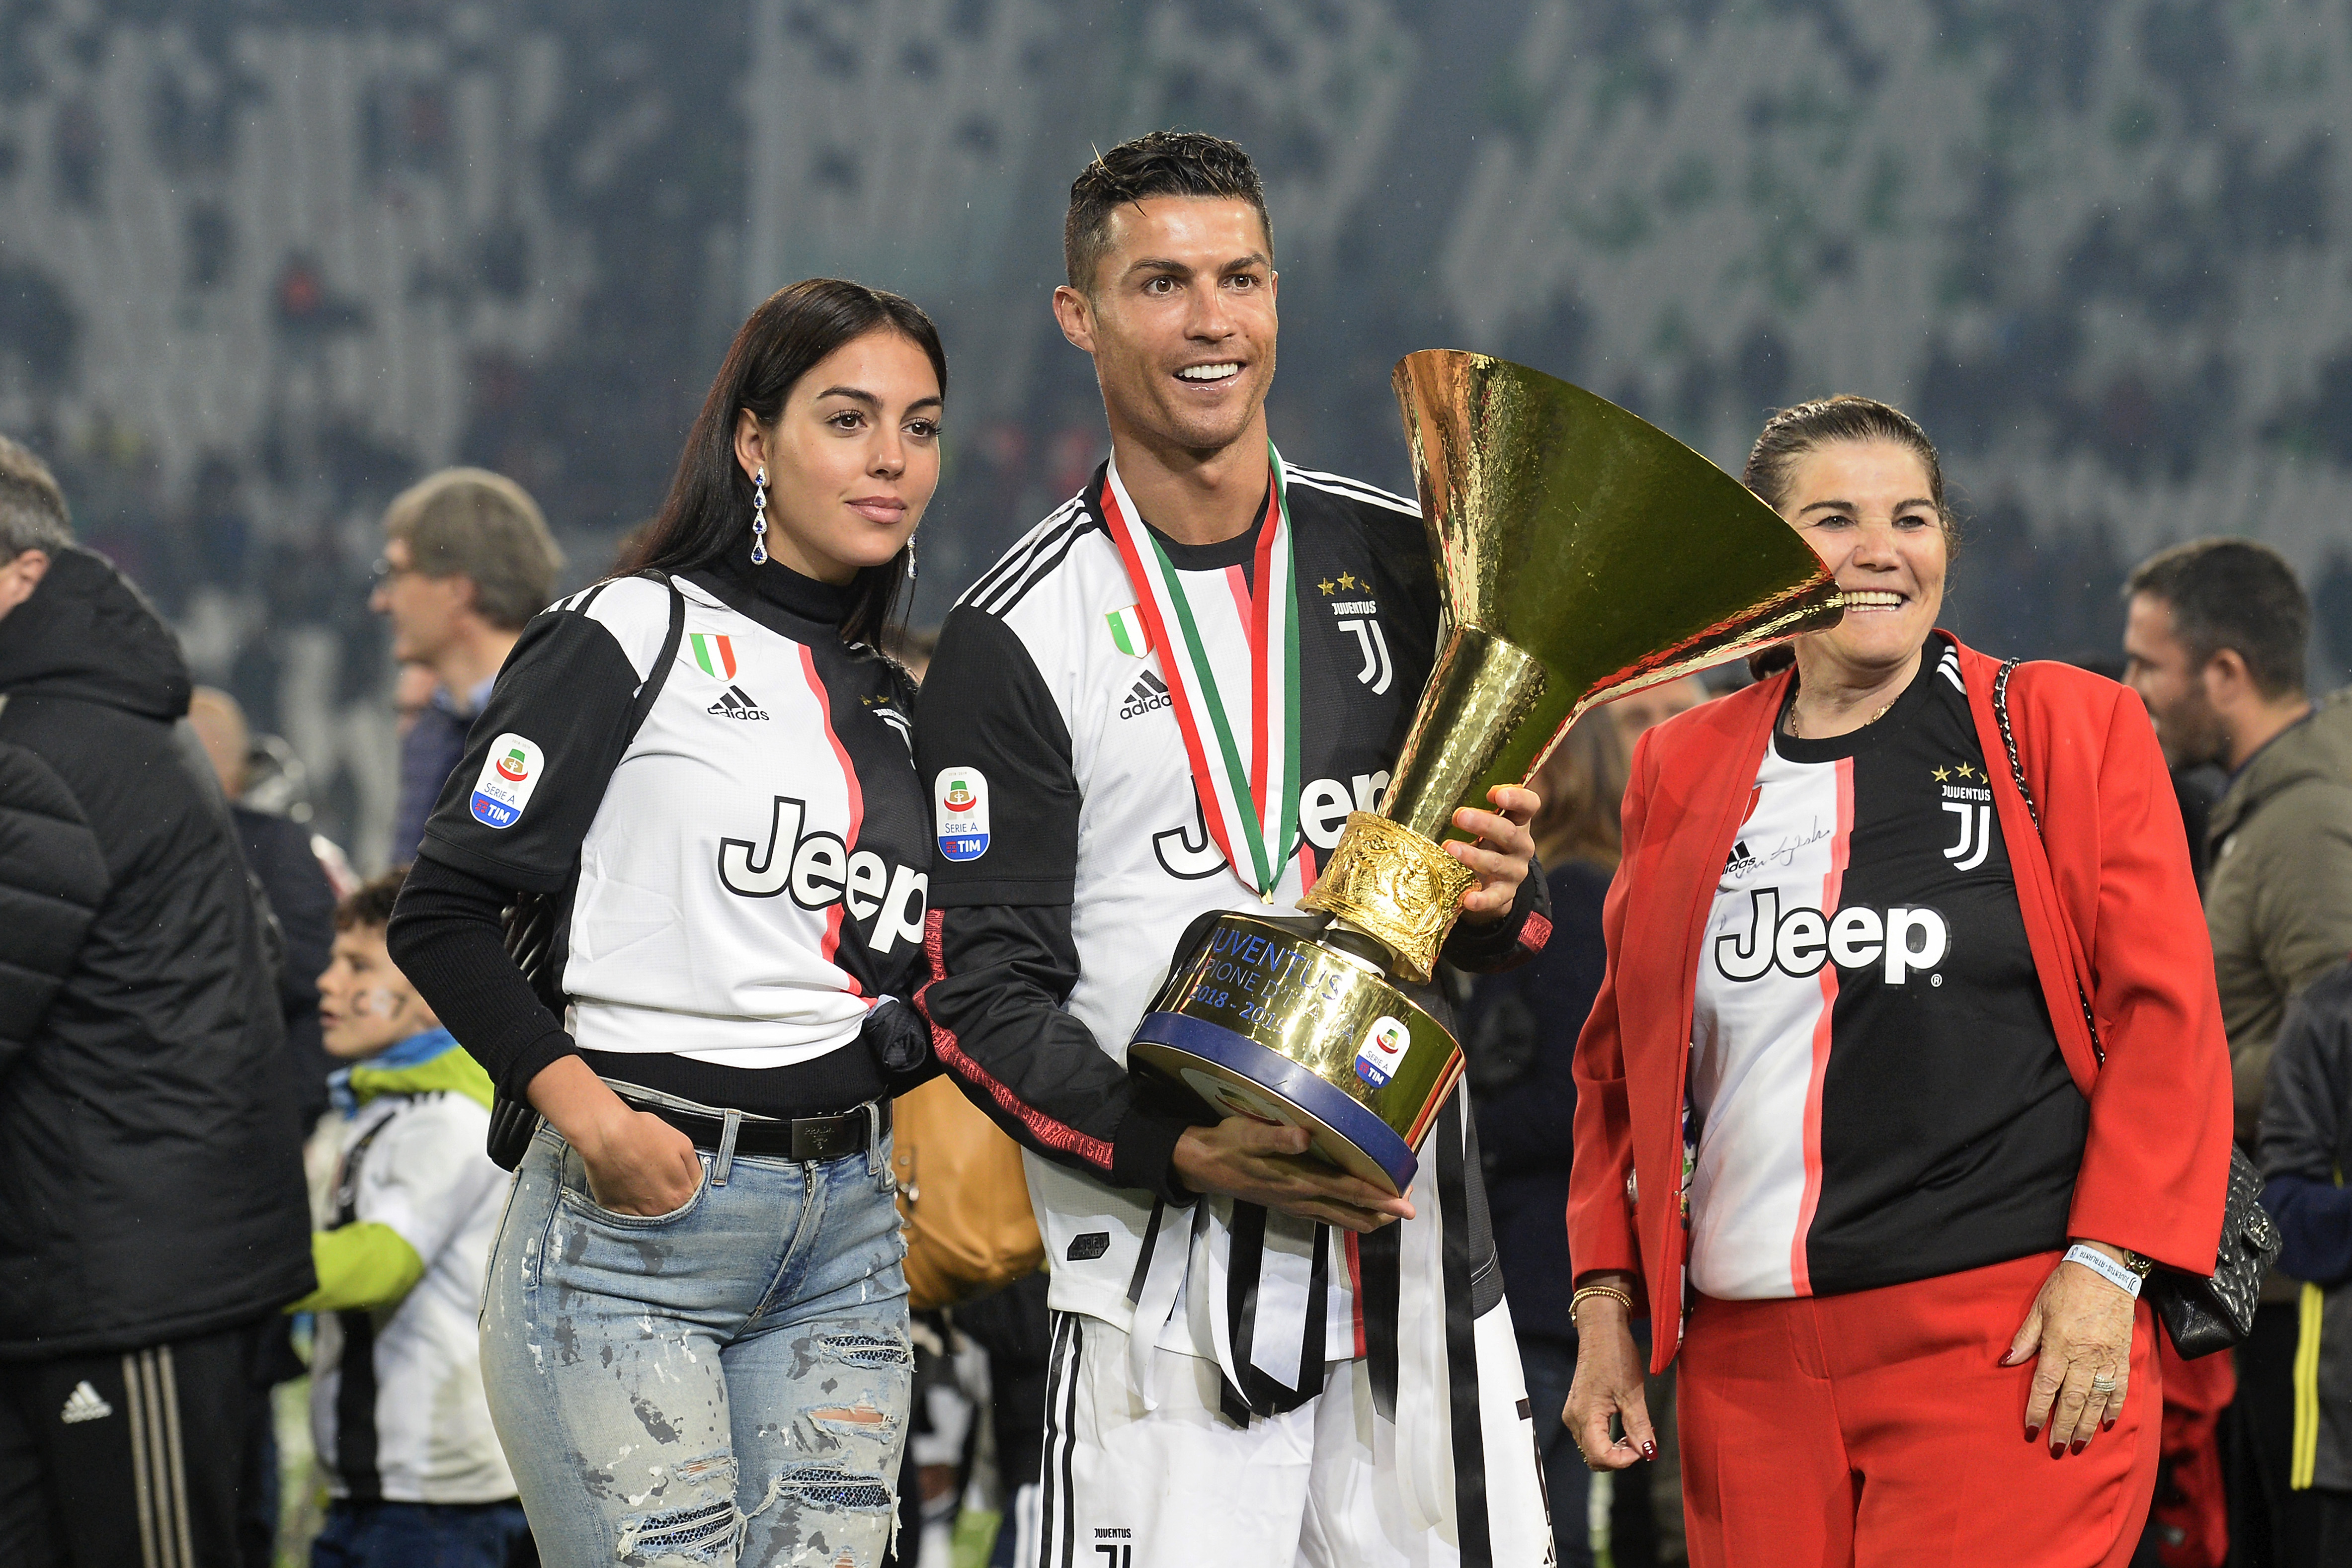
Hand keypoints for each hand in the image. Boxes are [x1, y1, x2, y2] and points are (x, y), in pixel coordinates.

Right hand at [526, 1055, 702, 1216]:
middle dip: (667, 1199)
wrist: (606, 1133)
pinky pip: (627, 1215)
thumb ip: (694, 1170)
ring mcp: (636, 1214)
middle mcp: (660, 1211)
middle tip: (657, 1181)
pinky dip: (629, 1205)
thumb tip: (696, 1183)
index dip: (683, 1190)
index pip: (690, 1202)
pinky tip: (626, 1188)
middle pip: (670, 1212)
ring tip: (640, 1183)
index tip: (675, 1180)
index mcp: (680, 1195)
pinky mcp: (614, 1212)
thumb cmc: (644, 1134)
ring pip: (649, 1216)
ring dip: (648, 1204)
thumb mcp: (683, 1144)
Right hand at [1171, 1116, 1415, 1233]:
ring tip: (1393, 1208)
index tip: (1407, 1202)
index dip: (1380, 1197)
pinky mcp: (1290, 1206)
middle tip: (1410, 1204)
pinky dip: (1350, 1216)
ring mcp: (1296, 1206)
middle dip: (1384, 1211)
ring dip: (1370, 1216)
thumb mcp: (1247, 1134)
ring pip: (1343, 1219)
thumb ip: (1276, 1138)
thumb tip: (1304, 1136)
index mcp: (1299, 1181)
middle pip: (1353, 1213)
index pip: (1349, 1192)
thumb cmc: (1228, 1145)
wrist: (1203, 1166)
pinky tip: (1357, 1211)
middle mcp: (1302, 1199)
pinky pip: (1328, 1218)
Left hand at [1451, 785, 1538, 924]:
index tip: (1494, 793)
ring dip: (1473, 855)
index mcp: (1518, 822)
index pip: (1529, 805)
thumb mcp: (1487, 823)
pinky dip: (1481, 900)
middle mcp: (1521, 845)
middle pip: (1509, 832)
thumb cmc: (1486, 842)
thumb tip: (1438, 794)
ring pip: (1497, 863)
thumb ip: (1476, 809)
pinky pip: (1495, 898)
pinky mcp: (1505, 894)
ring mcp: (1514, 871)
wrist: (1495, 884)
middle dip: (1484, 823)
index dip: (1517, 798)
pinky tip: (1467, 900)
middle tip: (1459, 815)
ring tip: (1449, 848)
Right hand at [1565, 1277, 1656, 1470]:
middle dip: (1620, 1457)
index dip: (1624, 1460)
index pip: (1600, 1457)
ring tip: (1636, 1434)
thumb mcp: (1633, 1394)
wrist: (1601, 1331)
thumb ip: (1639, 1427)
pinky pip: (1591, 1435)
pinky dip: (1608, 1439)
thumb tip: (1648, 1453)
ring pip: (1592, 1448)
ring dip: (1615, 1449)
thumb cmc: (1616, 1356)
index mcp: (1585, 1415)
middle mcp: (1573, 1418)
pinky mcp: (1577, 1408)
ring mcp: (1573, 1413)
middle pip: (1594, 1457)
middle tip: (1642, 1442)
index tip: (1643, 1448)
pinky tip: (1625, 1428)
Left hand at [2004, 1244, 2138, 1454]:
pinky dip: (2114, 1408)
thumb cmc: (2066, 1287)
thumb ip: (2025, 1338)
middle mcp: (2084, 1356)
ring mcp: (2107, 1358)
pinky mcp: (2123, 1356)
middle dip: (2064, 1428)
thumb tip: (2007, 1362)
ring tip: (2080, 1446)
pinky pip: (2120, 1388)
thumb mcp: (2038, 1308)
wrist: (2105, 1270)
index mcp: (2059, 1344)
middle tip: (2057, 1450)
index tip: (2032, 1431)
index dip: (2038, 1410)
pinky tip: (2108, 1424)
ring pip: (2097, 1401)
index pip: (2046, 1386)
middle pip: (2073, 1400)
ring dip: (2088, 1426)